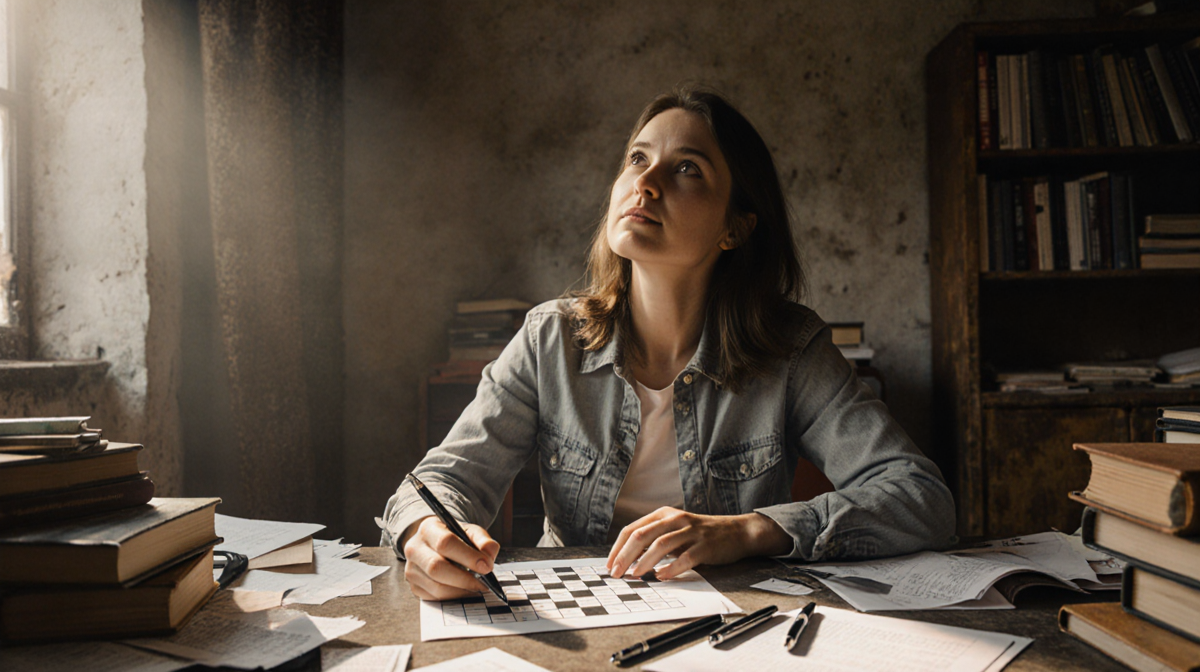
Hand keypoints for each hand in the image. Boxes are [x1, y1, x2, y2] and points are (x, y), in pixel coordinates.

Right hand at [401, 516, 499, 600]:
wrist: (436, 544)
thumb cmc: (455, 538)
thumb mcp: (469, 531)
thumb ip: (482, 540)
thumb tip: (489, 556)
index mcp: (428, 529)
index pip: (445, 542)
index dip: (468, 556)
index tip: (487, 566)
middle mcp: (414, 548)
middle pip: (436, 567)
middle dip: (464, 578)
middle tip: (484, 583)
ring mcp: (411, 569)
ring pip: (436, 586)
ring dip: (461, 590)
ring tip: (477, 587)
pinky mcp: (414, 586)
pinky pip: (435, 597)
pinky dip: (454, 596)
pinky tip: (465, 591)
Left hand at [605, 508, 790, 579]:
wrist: (736, 532)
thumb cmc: (700, 535)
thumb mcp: (674, 530)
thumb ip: (653, 540)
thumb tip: (626, 559)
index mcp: (663, 514)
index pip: (632, 529)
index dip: (618, 548)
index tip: (609, 565)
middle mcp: (675, 519)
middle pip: (642, 535)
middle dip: (625, 555)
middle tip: (616, 573)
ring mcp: (690, 531)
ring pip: (661, 545)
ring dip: (644, 562)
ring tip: (634, 575)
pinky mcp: (704, 545)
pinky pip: (685, 558)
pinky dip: (671, 569)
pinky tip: (662, 577)